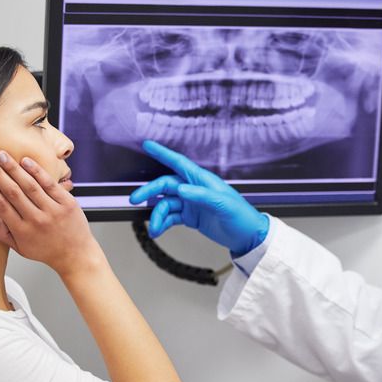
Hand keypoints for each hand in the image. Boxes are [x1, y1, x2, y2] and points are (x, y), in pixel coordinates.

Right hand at [0, 150, 100, 275]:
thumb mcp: (19, 248)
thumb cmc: (46, 250)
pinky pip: (50, 184)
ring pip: (30, 185)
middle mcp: (36, 220)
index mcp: (21, 230)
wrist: (76, 255)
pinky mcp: (67, 203)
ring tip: (1, 155)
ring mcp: (53, 211)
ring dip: (13, 168)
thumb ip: (2, 233)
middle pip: (12, 192)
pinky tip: (25, 161)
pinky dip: (37, 171)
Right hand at [129, 140, 268, 255]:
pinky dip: (162, 223)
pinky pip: (171, 217)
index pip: (179, 163)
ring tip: (154, 228)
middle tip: (135, 199)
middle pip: (165, 185)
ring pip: (166, 204)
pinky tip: (157, 231)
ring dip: (157, 215)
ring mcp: (191, 203)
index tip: (147, 145)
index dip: (162, 153)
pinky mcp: (190, 216)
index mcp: (203, 180)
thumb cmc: (241, 216)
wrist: (247, 236)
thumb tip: (181, 190)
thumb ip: (202, 196)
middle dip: (149, 191)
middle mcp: (194, 189)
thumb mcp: (223, 205)